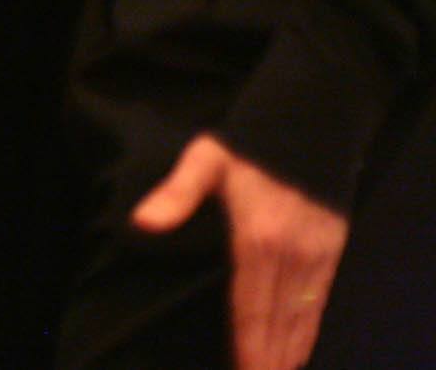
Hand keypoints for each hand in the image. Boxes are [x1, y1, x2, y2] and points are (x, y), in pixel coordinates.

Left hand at [131, 133, 349, 369]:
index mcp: (257, 239)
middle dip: (265, 357)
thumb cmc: (246, 147)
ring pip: (301, 317)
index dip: (246, 344)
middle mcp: (291, 256)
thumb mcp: (205, 161)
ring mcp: (315, 257)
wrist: (307, 126)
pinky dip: (309, 331)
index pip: (250, 306)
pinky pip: (320, 303)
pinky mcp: (331, 253)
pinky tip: (299, 351)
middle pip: (277, 320)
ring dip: (288, 351)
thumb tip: (142, 222)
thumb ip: (176, 194)